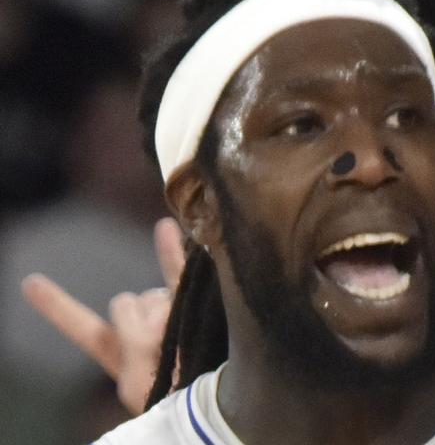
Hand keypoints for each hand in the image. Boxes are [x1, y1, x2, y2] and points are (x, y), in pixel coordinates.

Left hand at [22, 217, 184, 414]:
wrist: (210, 402)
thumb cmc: (174, 400)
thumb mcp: (139, 385)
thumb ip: (139, 343)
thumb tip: (163, 305)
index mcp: (120, 356)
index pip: (82, 326)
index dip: (56, 305)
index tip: (31, 283)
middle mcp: (142, 330)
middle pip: (128, 303)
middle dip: (142, 319)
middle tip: (165, 351)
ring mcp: (166, 315)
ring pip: (150, 295)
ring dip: (160, 311)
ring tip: (182, 342)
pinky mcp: (191, 304)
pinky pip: (177, 271)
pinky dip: (169, 249)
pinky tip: (163, 227)